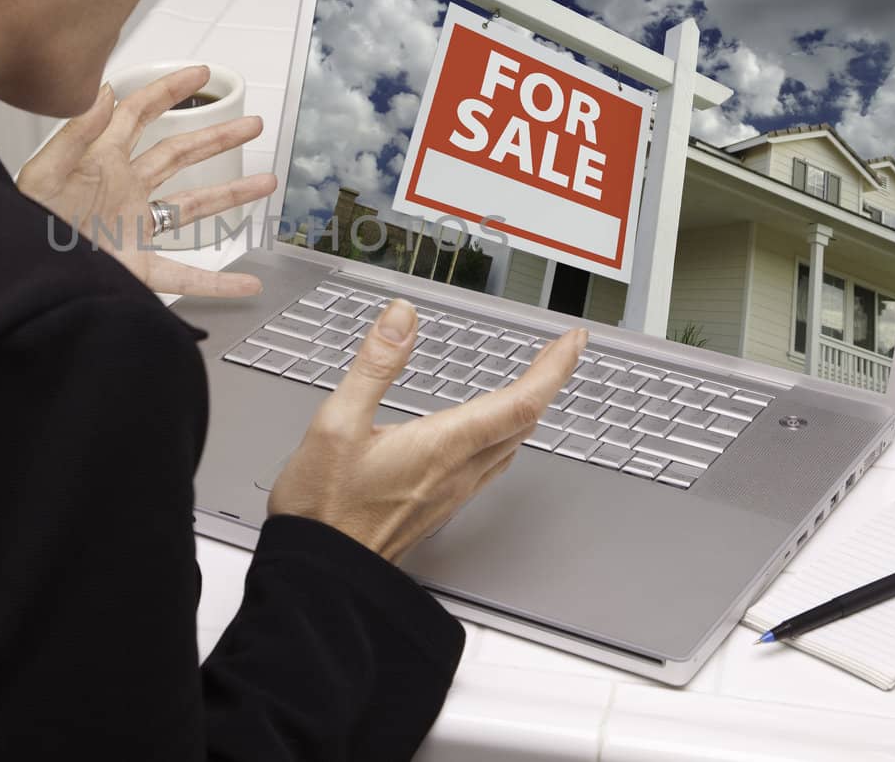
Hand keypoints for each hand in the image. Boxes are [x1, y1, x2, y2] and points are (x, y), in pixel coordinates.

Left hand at [16, 65, 277, 296]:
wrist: (14, 271)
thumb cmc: (17, 223)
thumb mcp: (44, 171)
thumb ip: (77, 130)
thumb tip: (104, 91)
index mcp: (100, 161)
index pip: (140, 115)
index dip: (170, 92)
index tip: (200, 75)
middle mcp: (122, 191)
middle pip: (178, 154)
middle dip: (216, 137)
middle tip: (250, 124)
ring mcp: (132, 228)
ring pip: (192, 207)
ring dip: (230, 195)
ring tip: (264, 182)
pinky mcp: (135, 267)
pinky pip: (185, 273)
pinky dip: (218, 282)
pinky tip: (245, 283)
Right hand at [268, 301, 585, 563]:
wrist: (321, 576)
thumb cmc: (323, 509)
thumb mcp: (336, 423)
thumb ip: (374, 366)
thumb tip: (402, 318)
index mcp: (441, 446)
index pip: (519, 403)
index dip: (554, 369)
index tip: (572, 341)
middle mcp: (457, 472)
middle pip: (524, 423)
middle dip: (550, 381)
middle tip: (562, 351)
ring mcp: (452, 493)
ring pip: (512, 446)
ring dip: (530, 409)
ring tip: (534, 382)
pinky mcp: (440, 506)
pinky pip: (491, 465)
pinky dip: (506, 434)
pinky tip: (490, 431)